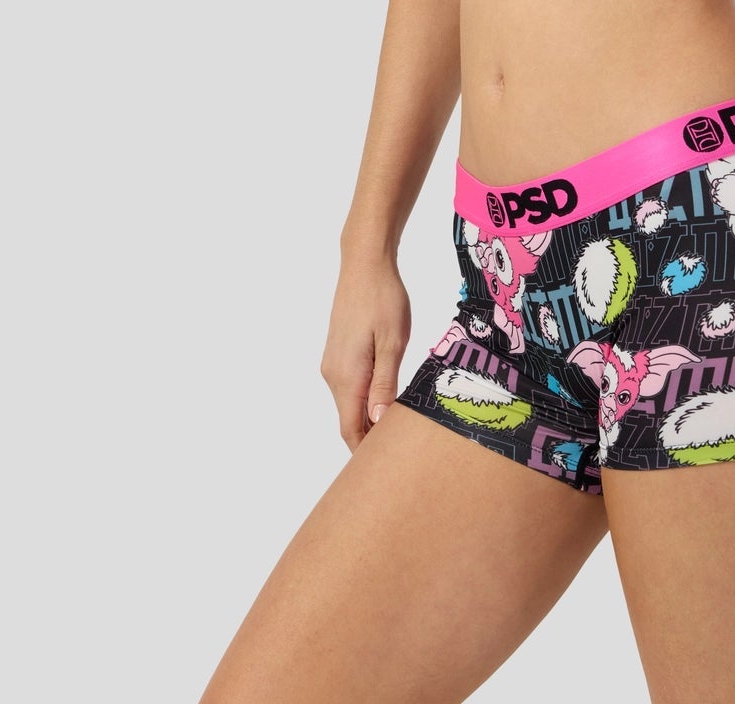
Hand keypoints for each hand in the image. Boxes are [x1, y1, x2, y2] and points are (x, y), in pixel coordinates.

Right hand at [320, 253, 411, 450]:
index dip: (365, 452)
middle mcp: (333, 374)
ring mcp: (334, 363)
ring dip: (370, 417)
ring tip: (400, 428)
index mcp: (346, 376)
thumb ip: (384, 384)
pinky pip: (351, 386)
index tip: (384, 469)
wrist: (365, 264)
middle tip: (400, 453)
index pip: (350, 428)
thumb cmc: (384, 300)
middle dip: (370, 439)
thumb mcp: (393, 342)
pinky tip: (388, 397)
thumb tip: (377, 423)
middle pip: (349, 419)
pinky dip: (366, 399)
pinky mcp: (339, 352)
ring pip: (350, 403)